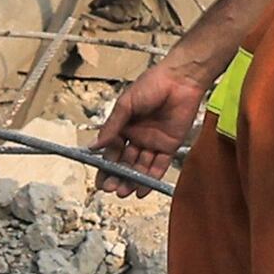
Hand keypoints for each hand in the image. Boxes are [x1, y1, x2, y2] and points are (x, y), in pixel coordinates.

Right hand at [103, 43, 229, 177]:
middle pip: (125, 162)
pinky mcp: (170, 145)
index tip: (100, 180)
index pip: (111, 152)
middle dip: (118, 177)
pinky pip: (159, 165)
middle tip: (112, 189)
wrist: (180, 80)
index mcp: (123, 127)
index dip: (106, 167)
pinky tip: (143, 189)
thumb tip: (94, 145)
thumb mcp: (126, 105)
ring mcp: (153, 142)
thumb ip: (112, 127)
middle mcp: (137, 137)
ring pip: (141, 166)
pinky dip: (152, 178)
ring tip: (125, 192)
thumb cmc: (151, 85)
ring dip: (133, 180)